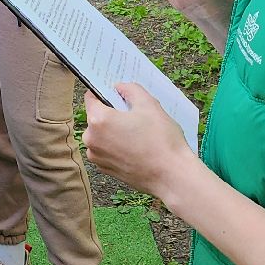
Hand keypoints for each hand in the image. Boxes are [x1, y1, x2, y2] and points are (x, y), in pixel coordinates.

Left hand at [81, 83, 197, 198]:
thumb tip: (119, 87)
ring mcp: (97, 157)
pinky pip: (107, 150)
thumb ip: (130, 89)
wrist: (172, 176)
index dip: (105, 93)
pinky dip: (117, 146)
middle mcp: (91, 139)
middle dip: (113, 113)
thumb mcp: (149, 104)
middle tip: (136, 115)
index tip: (117, 94)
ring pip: (102, 134)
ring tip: (139, 133)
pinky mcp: (106, 169)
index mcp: (98, 120)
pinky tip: (137, 147)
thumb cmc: (162, 141)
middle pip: (97, 117)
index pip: (91, 97)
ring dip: (115, 131)